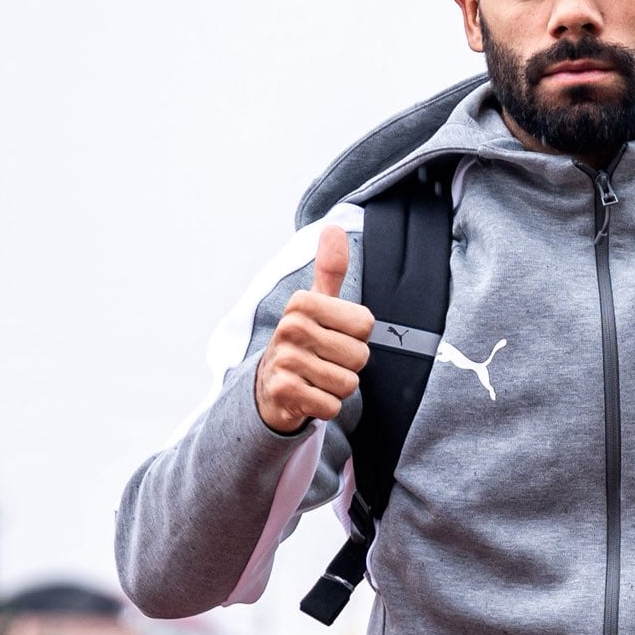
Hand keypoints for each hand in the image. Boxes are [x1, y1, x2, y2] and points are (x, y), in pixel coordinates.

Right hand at [254, 225, 373, 431]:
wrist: (269, 386)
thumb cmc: (304, 341)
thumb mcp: (316, 304)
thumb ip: (330, 270)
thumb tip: (334, 228)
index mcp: (303, 302)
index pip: (365, 325)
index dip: (356, 337)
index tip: (333, 336)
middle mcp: (291, 327)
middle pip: (360, 357)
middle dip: (348, 366)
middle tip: (324, 361)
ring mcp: (285, 360)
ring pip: (347, 384)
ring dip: (337, 388)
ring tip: (316, 378)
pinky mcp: (284, 392)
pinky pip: (331, 406)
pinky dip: (325, 406)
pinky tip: (308, 395)